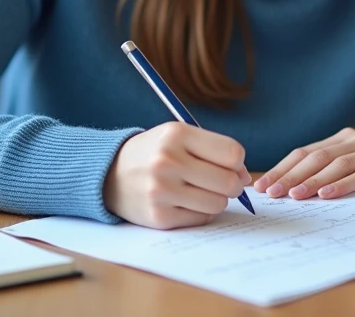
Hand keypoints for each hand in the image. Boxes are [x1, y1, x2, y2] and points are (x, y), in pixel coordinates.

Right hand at [103, 122, 250, 228]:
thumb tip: (246, 178)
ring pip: (218, 204)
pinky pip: (201, 219)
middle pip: (228, 182)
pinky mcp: (159, 217)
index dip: (237, 162)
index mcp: (176, 134)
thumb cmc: (154, 152)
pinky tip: (186, 201)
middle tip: (223, 183)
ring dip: (217, 199)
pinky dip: (201, 212)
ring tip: (201, 191)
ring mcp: (162, 191)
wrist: (109, 174)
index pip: (233, 153)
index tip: (230, 165)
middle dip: (233, 185)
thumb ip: (214, 150)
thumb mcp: (178, 136)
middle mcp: (168, 161)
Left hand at [253, 128, 354, 199]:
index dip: (282, 168)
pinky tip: (328, 194)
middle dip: (289, 176)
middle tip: (270, 192)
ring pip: (337, 165)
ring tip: (293, 195)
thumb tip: (297, 186)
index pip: (305, 152)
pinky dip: (344, 185)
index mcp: (344, 137)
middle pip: (316, 158)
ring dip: (312, 181)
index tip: (262, 184)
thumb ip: (336, 165)